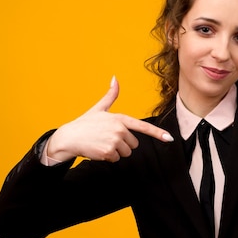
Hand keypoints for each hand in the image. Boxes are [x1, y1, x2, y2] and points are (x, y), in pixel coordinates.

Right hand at [46, 76, 172, 161]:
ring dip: (116, 152)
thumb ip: (110, 96)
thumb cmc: (85, 123)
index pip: (142, 126)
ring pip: (126, 153)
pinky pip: (116, 159)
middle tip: (107, 139)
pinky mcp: (108, 152)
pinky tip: (98, 150)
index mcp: (120, 118)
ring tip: (102, 144)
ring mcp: (114, 141)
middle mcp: (119, 129)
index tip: (169, 139)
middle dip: (123, 144)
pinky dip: (108, 157)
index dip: (157, 133)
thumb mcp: (99, 108)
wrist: (69, 138)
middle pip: (134, 144)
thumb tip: (115, 78)